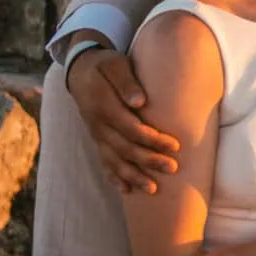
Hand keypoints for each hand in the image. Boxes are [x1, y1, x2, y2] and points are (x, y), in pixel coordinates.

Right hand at [68, 43, 178, 193]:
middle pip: (125, 148)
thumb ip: (126, 82)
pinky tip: (126, 191)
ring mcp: (96, 135)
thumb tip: (140, 102)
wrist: (80, 71)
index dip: (152, 139)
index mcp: (103, 105)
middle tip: (173, 168)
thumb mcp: (115, 64)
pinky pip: (104, 162)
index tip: (174, 145)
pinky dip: (114, 177)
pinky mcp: (97, 140)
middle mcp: (98, 124)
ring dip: (133, 176)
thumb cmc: (105, 65)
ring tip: (153, 189)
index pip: (131, 128)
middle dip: (149, 160)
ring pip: (114, 160)